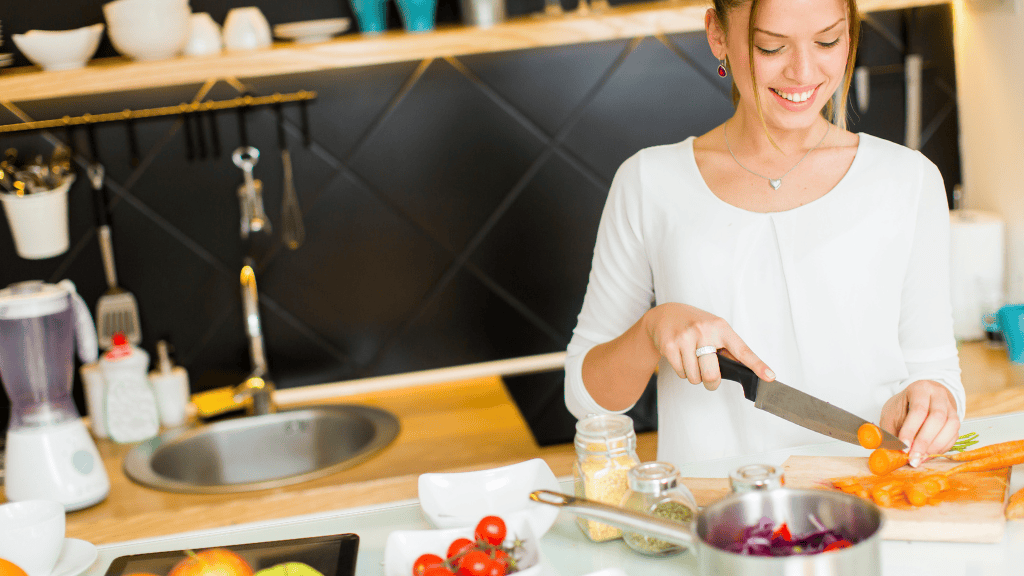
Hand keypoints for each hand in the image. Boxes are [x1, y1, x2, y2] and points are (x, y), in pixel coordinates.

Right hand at [641, 302, 773, 390]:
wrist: (665, 315)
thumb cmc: (695, 324)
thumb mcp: (715, 329)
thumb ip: (728, 348)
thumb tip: (745, 370)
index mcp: (720, 328)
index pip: (742, 350)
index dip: (757, 365)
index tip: (769, 377)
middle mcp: (703, 331)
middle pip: (712, 374)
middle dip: (711, 382)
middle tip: (710, 377)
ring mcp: (684, 338)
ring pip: (695, 377)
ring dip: (695, 376)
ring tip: (692, 360)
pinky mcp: (669, 346)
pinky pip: (681, 374)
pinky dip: (683, 372)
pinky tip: (681, 357)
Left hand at [879, 380, 959, 465]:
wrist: (920, 399)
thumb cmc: (903, 407)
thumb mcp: (892, 414)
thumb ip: (891, 431)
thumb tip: (893, 452)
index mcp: (920, 389)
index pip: (918, 410)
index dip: (911, 430)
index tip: (904, 447)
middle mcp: (939, 395)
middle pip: (937, 418)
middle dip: (924, 441)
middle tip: (913, 457)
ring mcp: (950, 407)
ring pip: (951, 427)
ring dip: (935, 446)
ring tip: (920, 458)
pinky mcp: (956, 420)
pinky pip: (954, 435)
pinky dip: (942, 448)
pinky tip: (929, 455)